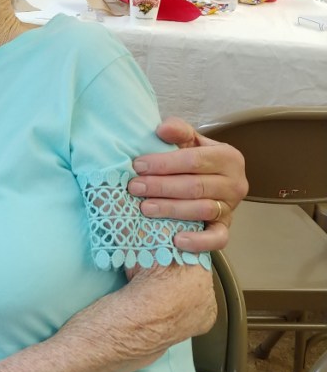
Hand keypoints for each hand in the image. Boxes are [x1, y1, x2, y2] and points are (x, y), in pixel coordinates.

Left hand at [128, 116, 247, 251]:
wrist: (207, 178)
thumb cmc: (191, 159)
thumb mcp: (188, 141)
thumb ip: (177, 131)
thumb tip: (162, 130)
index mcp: (228, 157)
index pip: (194, 160)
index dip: (164, 163)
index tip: (138, 165)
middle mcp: (235, 183)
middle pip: (196, 186)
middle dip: (162, 187)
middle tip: (135, 188)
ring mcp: (232, 208)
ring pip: (202, 210)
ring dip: (172, 210)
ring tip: (145, 208)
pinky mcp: (226, 228)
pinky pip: (217, 238)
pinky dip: (199, 241)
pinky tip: (177, 240)